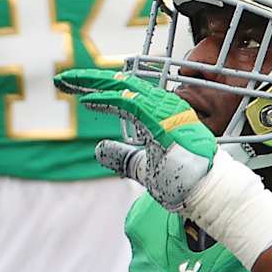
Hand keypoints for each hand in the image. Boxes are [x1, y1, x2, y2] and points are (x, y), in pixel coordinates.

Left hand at [55, 68, 217, 209]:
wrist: (209, 193)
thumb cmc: (184, 181)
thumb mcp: (144, 167)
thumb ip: (123, 157)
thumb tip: (99, 150)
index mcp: (160, 113)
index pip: (125, 92)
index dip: (98, 87)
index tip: (72, 86)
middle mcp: (164, 106)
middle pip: (121, 83)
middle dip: (89, 78)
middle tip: (62, 78)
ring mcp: (166, 111)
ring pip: (123, 87)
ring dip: (93, 83)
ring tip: (67, 81)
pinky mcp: (164, 120)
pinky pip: (130, 104)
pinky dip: (107, 100)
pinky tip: (88, 100)